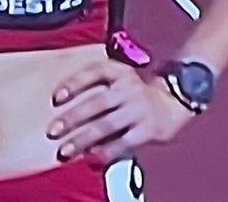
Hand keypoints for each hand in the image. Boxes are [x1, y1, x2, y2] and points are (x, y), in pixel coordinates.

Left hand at [47, 61, 194, 164]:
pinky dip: (106, 150)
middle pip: (96, 102)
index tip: (56, 97)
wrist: (174, 101)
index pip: (94, 72)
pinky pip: (123, 142)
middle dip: (72, 118)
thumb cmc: (136, 93)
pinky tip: (92, 156)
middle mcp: (129, 87)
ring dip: (83, 139)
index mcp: (120, 71)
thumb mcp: (120, 79)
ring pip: (106, 125)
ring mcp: (139, 109)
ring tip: (66, 150)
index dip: (74, 83)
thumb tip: (66, 109)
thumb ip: (99, 87)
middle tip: (53, 130)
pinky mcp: (148, 129)